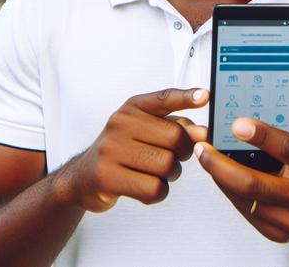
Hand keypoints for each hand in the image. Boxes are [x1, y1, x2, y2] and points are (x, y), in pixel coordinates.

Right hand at [60, 87, 208, 212]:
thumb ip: (174, 127)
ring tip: (155, 173)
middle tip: (172, 158)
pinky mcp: (108, 177)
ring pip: (167, 166)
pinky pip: (154, 189)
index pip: (163, 98)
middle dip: (182, 153)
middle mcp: (120, 124)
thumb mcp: (144, 131)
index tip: (204, 96)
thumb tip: (202, 133)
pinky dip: (158, 192)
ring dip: (170, 175)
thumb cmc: (121, 152)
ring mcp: (112, 149)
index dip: (185, 97)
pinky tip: (145, 187)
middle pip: (176, 138)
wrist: (84, 176)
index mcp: (132, 109)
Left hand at [194, 73, 288, 242]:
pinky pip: (242, 208)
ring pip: (242, 196)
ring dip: (219, 174)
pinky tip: (219, 172)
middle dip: (220, 163)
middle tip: (201, 144)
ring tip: (204, 153)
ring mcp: (288, 220)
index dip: (261, 135)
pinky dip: (227, 188)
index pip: (287, 148)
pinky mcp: (273, 233)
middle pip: (252, 182)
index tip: (236, 123)